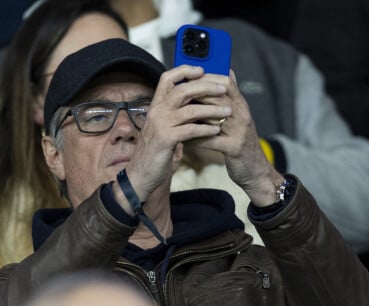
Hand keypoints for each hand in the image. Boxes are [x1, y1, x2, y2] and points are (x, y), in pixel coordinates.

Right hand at [123, 65, 230, 201]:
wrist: (141, 173)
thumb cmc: (155, 150)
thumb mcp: (162, 126)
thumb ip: (174, 112)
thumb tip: (195, 99)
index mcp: (156, 105)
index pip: (167, 78)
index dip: (184, 70)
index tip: (202, 69)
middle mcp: (156, 111)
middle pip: (183, 90)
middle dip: (206, 86)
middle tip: (224, 88)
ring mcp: (160, 125)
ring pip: (190, 110)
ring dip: (212, 109)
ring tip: (228, 111)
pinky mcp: (165, 140)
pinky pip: (190, 130)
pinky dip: (205, 129)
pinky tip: (216, 130)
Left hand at [184, 70, 284, 206]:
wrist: (256, 170)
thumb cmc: (240, 143)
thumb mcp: (238, 119)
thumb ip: (230, 99)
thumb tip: (223, 75)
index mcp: (241, 106)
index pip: (226, 83)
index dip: (207, 77)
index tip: (188, 76)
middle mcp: (242, 115)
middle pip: (218, 96)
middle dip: (196, 93)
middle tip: (176, 93)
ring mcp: (240, 131)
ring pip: (214, 116)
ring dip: (194, 113)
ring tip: (176, 113)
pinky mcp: (235, 148)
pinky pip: (211, 140)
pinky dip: (196, 138)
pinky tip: (183, 139)